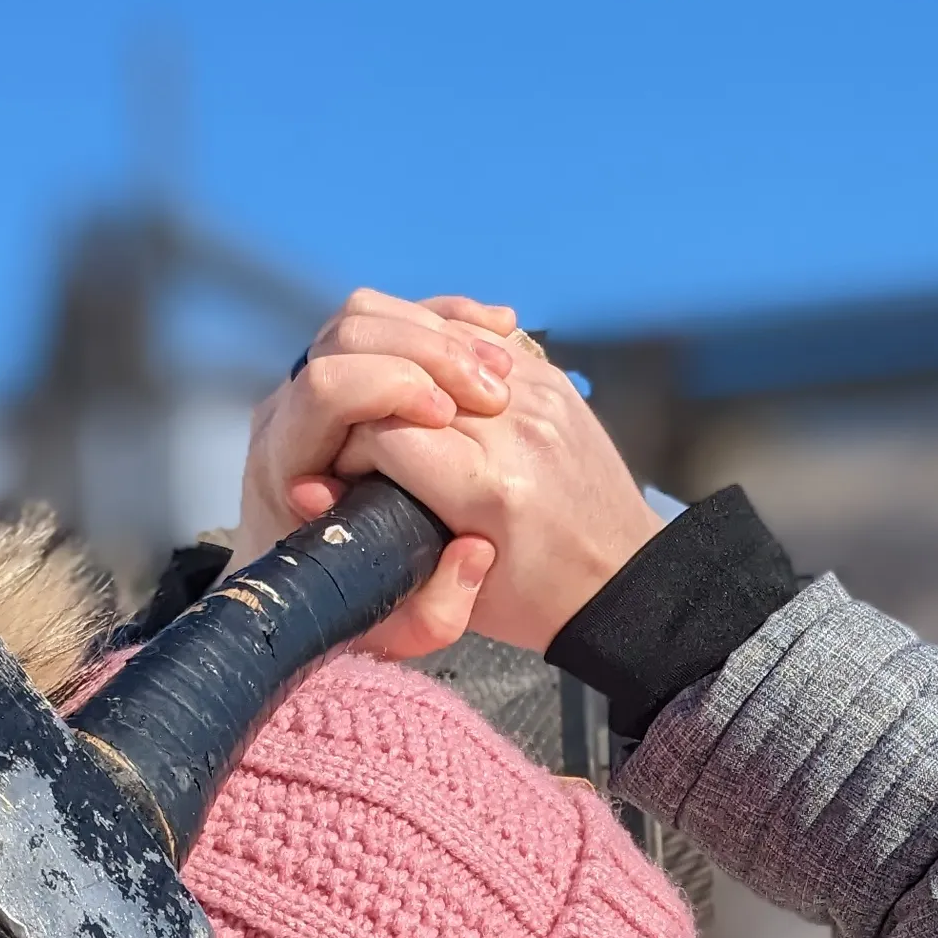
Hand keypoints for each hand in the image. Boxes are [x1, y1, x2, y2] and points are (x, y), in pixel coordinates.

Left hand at [240, 290, 525, 657]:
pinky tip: (497, 342)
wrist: (294, 595)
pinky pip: (389, 319)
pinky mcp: (341, 374)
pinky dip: (446, 320)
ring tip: (498, 377)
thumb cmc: (348, 613)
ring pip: (368, 313)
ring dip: (441, 330)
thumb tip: (474, 549)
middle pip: (350, 331)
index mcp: (287, 465)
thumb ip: (437, 612)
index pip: (329, 386)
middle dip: (428, 349)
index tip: (452, 419)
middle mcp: (288, 413)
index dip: (395, 390)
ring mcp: (309, 386)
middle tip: (490, 394)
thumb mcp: (395, 634)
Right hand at [331, 341, 665, 653]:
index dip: (350, 448)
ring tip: (399, 401)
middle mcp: (516, 430)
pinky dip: (443, 347)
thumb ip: (377, 540)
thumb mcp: (447, 601)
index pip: (380, 428)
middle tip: (367, 435)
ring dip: (403, 361)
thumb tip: (313, 486)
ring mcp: (539, 394)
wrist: (624, 577)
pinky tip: (434, 375)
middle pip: (403, 373)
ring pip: (435, 338)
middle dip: (368, 397)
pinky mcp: (552, 377)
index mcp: (489, 489)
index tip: (353, 477)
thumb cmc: (533, 601)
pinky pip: (478, 336)